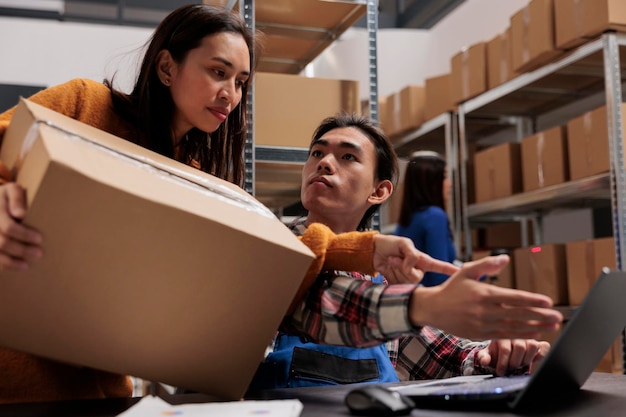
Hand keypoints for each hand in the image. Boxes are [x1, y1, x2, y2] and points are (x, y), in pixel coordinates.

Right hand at [0, 182, 42, 269]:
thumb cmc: (6, 196)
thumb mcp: (12, 190)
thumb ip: (17, 199)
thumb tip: (20, 214)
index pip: (9, 227)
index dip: (24, 235)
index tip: (39, 239)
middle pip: (2, 243)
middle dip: (21, 250)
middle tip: (39, 253)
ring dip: (11, 262)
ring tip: (26, 265)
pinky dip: (3, 264)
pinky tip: (15, 266)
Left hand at [372, 234, 458, 283]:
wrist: (373, 251)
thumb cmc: (390, 244)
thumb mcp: (404, 243)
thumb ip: (412, 255)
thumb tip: (412, 267)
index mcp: (423, 260)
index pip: (440, 267)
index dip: (451, 272)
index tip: (462, 275)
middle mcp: (417, 271)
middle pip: (416, 278)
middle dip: (403, 267)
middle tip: (395, 258)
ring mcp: (407, 279)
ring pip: (405, 281)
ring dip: (395, 269)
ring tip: (391, 260)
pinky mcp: (398, 284)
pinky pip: (397, 285)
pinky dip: (390, 275)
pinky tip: (387, 268)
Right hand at [408, 255, 562, 339]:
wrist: (433, 308)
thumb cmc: (452, 288)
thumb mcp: (466, 271)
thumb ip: (487, 264)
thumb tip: (506, 258)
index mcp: (483, 294)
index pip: (513, 297)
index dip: (532, 300)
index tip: (548, 301)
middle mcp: (484, 310)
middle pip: (517, 314)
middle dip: (539, 316)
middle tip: (557, 316)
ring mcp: (482, 324)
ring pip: (513, 327)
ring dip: (535, 327)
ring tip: (551, 326)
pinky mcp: (479, 334)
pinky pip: (503, 335)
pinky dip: (520, 335)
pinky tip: (534, 333)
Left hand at [478, 339, 550, 375]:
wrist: (507, 350)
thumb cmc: (497, 352)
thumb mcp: (487, 354)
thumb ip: (484, 357)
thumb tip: (484, 361)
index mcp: (502, 335)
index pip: (505, 349)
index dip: (503, 363)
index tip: (500, 372)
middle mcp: (516, 333)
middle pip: (520, 347)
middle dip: (515, 362)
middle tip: (511, 368)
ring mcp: (529, 336)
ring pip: (532, 345)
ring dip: (526, 359)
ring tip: (520, 364)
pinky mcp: (539, 342)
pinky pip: (545, 346)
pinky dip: (541, 355)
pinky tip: (533, 360)